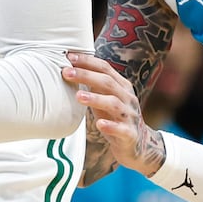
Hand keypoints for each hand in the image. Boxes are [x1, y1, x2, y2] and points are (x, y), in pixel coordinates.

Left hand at [62, 53, 161, 175]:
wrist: (136, 144)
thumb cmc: (114, 117)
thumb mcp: (106, 98)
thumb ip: (93, 85)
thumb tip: (69, 68)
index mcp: (122, 86)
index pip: (105, 68)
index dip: (87, 61)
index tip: (68, 57)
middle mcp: (128, 98)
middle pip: (107, 82)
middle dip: (86, 75)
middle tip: (66, 72)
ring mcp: (130, 116)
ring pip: (114, 104)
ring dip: (95, 98)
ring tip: (78, 96)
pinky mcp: (130, 134)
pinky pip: (121, 129)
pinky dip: (110, 126)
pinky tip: (99, 124)